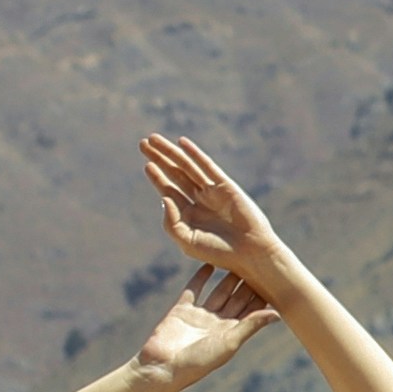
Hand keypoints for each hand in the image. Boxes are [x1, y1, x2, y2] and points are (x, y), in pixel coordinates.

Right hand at [131, 262, 270, 391]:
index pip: (250, 311)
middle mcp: (217, 323)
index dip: (261, 296)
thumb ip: (250, 325)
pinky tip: (209, 264)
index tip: (274, 278)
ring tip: (239, 259)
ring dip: (227, 278)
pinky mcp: (181, 311)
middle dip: (247, 283)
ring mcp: (199, 316)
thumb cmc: (198, 361)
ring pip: (218, 292)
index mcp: (231, 333)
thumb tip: (278, 314)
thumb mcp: (229, 343)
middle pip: (236, 299)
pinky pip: (193, 290)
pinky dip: (200, 278)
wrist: (162, 367)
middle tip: (259, 262)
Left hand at [140, 133, 295, 291]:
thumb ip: (171, 221)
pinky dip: (194, 154)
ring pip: (187, 166)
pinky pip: (207, 166)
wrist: (250, 253)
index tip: (146, 165)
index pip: (169, 190)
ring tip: (153, 138)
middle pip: (175, 173)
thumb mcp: (187, 240)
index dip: (157, 176)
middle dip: (159, 158)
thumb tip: (164, 197)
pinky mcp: (226, 186)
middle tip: (142, 143)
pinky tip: (182, 142)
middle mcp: (200, 200)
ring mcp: (213, 191)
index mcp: (189, 214)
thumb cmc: (219, 252)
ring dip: (171, 152)